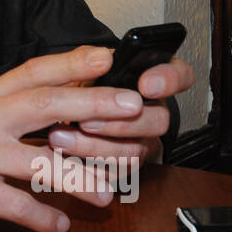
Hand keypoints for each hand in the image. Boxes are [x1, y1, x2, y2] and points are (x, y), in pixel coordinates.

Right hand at [0, 47, 153, 231]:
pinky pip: (12, 204)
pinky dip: (40, 218)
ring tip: (109, 193)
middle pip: (43, 105)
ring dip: (79, 178)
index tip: (108, 55)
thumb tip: (58, 112)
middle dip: (92, 104)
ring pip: (37, 162)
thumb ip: (2, 110)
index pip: (31, 72)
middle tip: (132, 107)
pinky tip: (57, 226)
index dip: (71, 61)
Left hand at [47, 51, 194, 162]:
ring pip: (135, 152)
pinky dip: (85, 167)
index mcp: (146, 80)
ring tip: (59, 137)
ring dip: (95, 147)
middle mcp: (151, 113)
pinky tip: (63, 157)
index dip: (169, 80)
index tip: (145, 84)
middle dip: (121, 123)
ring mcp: (140, 142)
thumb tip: (102, 57)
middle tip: (86, 120)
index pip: (179, 75)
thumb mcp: (73, 70)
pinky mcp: (122, 168)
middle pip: (160, 121)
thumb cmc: (71, 90)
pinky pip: (115, 174)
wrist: (53, 118)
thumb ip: (85, 59)